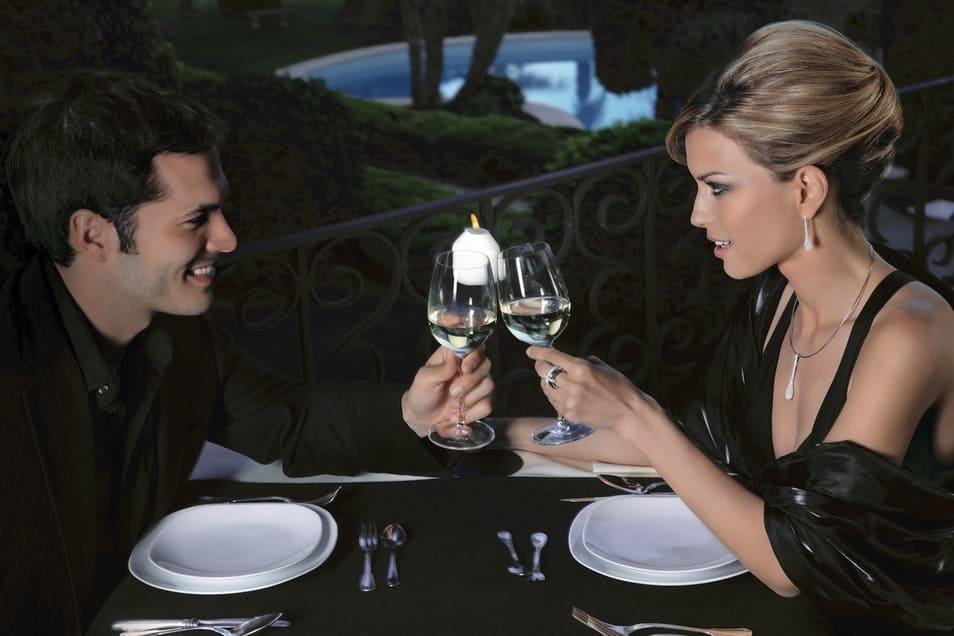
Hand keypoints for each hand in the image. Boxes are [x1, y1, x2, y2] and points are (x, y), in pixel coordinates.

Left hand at [402, 347, 493, 436]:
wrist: (424, 418)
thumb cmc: (422, 393)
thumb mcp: (423, 380)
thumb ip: (439, 370)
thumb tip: (454, 359)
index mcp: (455, 355)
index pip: (474, 347)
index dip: (474, 357)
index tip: (464, 368)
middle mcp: (470, 366)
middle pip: (486, 365)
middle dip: (470, 381)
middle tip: (453, 392)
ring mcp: (478, 384)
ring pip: (489, 385)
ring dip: (470, 398)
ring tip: (454, 404)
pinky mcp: (483, 401)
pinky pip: (487, 405)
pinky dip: (472, 413)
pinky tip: (459, 414)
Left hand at [526, 346, 659, 432]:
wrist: (628, 412)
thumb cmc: (619, 387)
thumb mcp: (602, 366)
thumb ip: (582, 363)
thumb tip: (567, 362)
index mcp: (580, 368)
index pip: (551, 356)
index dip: (538, 352)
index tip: (530, 350)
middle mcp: (571, 384)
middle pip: (543, 372)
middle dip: (541, 366)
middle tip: (544, 365)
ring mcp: (569, 401)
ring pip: (545, 388)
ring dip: (548, 382)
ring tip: (558, 382)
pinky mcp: (569, 414)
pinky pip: (554, 402)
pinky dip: (555, 396)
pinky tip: (565, 395)